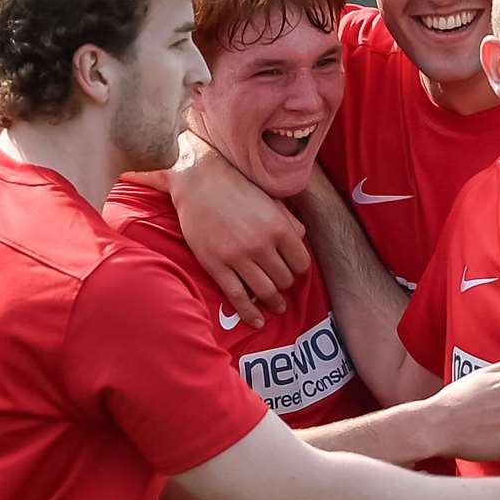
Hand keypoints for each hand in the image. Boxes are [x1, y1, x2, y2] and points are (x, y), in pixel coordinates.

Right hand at [169, 133, 309, 327]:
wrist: (198, 179)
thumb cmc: (236, 186)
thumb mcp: (269, 199)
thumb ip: (288, 220)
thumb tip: (301, 239)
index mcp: (278, 227)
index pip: (301, 262)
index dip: (299, 270)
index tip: (294, 271)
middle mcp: (261, 244)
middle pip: (285, 279)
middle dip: (286, 284)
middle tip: (282, 284)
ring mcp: (238, 257)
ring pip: (266, 291)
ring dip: (274, 301)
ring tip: (276, 305)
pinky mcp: (216, 265)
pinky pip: (238, 297)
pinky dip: (250, 313)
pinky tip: (257, 321)